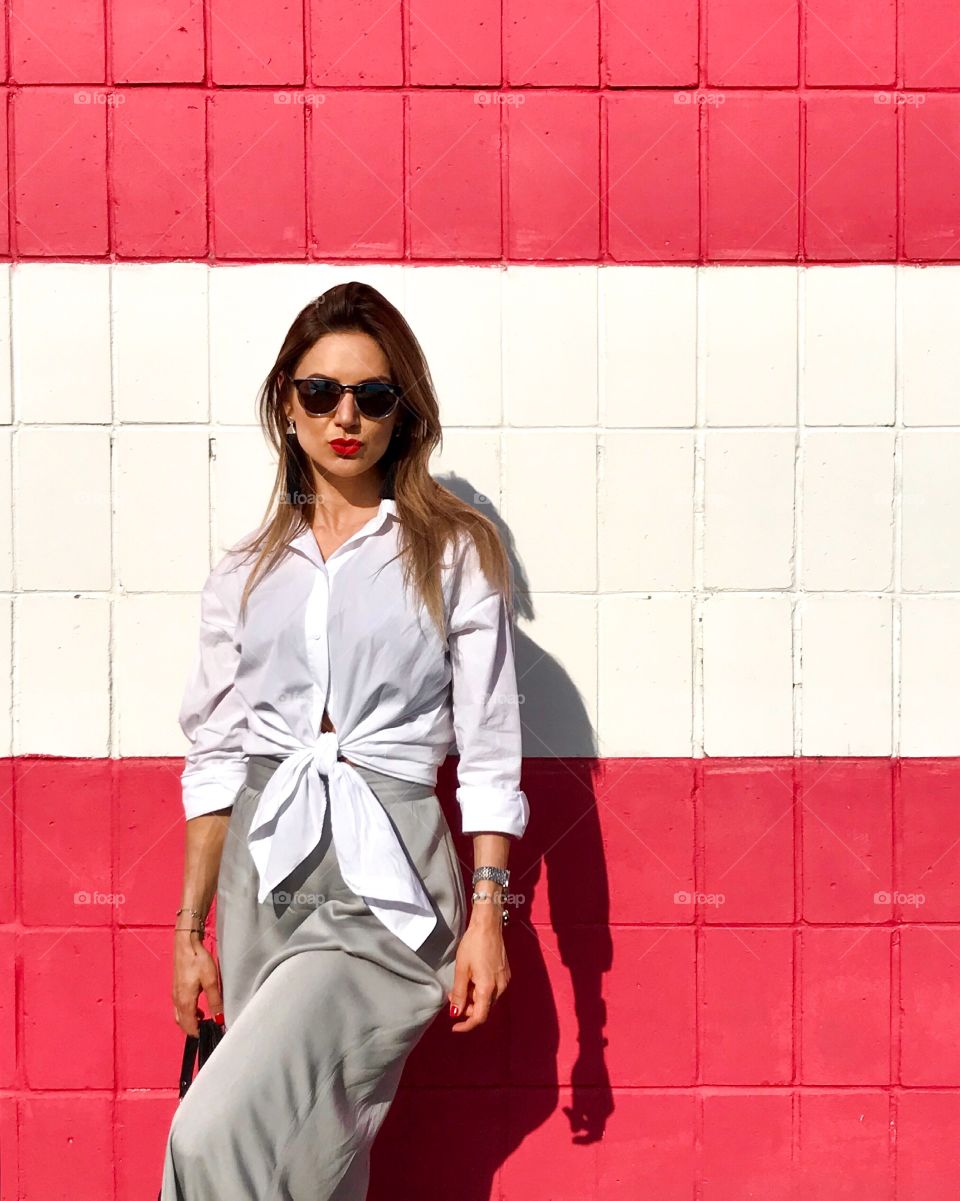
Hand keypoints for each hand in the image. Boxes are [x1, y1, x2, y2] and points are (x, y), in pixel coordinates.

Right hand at [172, 931, 222, 1036]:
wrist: (186, 943)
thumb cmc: (198, 960)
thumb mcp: (211, 981)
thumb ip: (215, 1001)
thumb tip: (219, 1019)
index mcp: (185, 1002)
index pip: (189, 1026)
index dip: (199, 1034)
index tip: (209, 1036)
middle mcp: (177, 1000)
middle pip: (182, 1024)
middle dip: (193, 1030)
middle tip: (206, 1030)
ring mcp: (175, 994)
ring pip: (179, 1016)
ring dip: (189, 1022)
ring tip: (203, 1020)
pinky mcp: (176, 988)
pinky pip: (179, 1007)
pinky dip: (187, 1013)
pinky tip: (197, 1008)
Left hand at [447, 913, 509, 1031]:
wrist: (488, 925)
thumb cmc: (473, 944)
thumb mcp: (461, 969)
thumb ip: (459, 993)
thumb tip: (455, 1013)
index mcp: (488, 988)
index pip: (479, 1017)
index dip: (466, 1025)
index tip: (454, 1026)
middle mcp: (500, 987)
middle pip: (484, 1009)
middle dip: (468, 1009)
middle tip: (453, 996)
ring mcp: (505, 981)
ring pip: (489, 1000)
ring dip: (475, 999)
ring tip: (462, 984)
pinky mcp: (506, 974)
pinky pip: (493, 990)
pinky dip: (482, 991)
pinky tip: (472, 979)